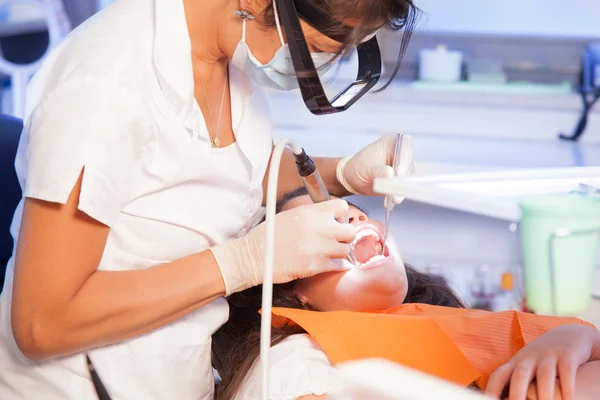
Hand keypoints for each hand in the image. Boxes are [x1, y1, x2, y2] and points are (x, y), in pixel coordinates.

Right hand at [210, 199, 356, 294]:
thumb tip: (328, 219)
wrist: (254, 256)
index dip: (341, 216)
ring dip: (340, 252)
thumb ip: (311, 215)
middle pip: (350, 231)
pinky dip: (337, 265)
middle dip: (345, 236)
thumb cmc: (268, 236)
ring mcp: (319, 248)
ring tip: (329, 253)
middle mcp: (318, 227)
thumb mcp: (290, 215)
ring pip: (346, 250)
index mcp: (310, 212)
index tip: (336, 222)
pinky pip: (339, 265)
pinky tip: (330, 263)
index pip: (342, 207)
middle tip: (336, 240)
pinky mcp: (317, 265)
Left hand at [336, 134, 413, 203]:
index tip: (398, 172)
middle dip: (404, 178)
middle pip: (409, 163)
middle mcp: (400, 153)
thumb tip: (390, 173)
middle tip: (397, 189)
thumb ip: (376, 171)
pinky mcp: (402, 180)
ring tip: (393, 199)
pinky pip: (404, 188)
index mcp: (391, 142)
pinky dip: (397, 195)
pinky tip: (389, 202)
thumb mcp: (364, 170)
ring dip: (401, 189)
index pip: (405, 145)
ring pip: (409, 177)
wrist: (353, 180)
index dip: (404, 158)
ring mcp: (403, 167)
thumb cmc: (357, 168)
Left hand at [486, 325, 599, 399]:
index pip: (499, 376)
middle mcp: (529, 358)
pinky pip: (567, 371)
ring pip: (544, 374)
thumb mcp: (526, 367)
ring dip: (544, 393)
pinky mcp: (567, 354)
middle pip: (519, 375)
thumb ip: (514, 382)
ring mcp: (548, 355)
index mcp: (516, 363)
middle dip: (516, 393)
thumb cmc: (543, 359)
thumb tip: (502, 398)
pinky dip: (567, 386)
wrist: (569, 334)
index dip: (492, 389)